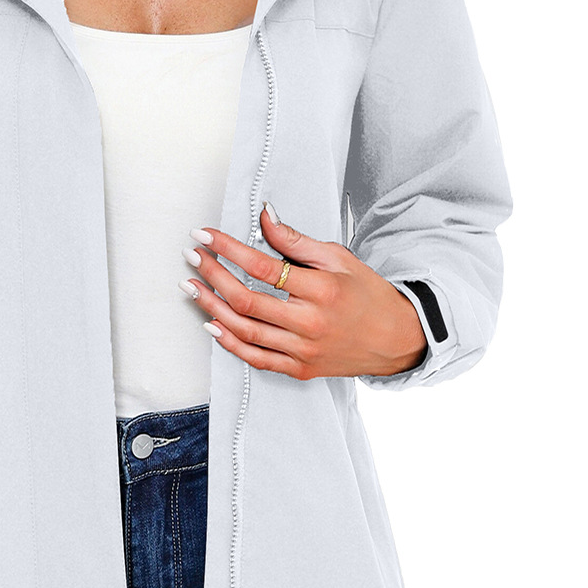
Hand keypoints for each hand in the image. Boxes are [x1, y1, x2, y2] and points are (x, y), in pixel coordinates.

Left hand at [180, 203, 426, 380]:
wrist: (396, 339)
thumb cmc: (368, 295)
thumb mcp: (339, 258)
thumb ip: (297, 241)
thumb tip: (264, 218)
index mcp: (322, 290)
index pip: (262, 266)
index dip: (228, 249)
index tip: (206, 236)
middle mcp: (309, 323)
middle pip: (246, 299)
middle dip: (212, 275)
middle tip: (192, 257)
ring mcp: (303, 351)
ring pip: (244, 331)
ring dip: (211, 307)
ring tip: (191, 287)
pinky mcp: (299, 369)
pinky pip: (256, 359)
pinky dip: (230, 343)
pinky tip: (211, 324)